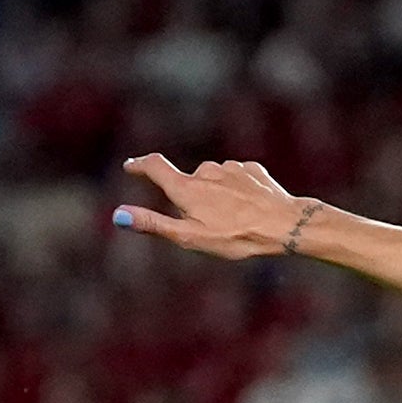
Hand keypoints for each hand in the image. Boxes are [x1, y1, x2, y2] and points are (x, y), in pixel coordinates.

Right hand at [112, 155, 312, 260]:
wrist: (283, 224)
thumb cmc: (235, 236)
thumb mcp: (189, 237)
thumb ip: (153, 224)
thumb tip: (118, 215)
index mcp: (187, 189)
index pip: (155, 166)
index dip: (140, 165)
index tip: (131, 165)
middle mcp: (206, 171)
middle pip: (188, 182)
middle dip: (191, 199)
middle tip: (209, 225)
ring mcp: (230, 168)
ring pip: (213, 181)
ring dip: (216, 196)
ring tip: (233, 220)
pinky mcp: (251, 169)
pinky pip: (236, 179)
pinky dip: (236, 192)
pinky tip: (249, 208)